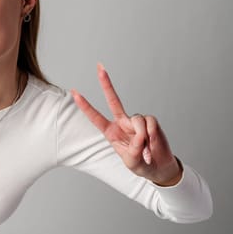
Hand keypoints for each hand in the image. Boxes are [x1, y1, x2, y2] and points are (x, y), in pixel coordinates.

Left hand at [71, 64, 181, 185]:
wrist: (158, 167)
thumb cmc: (140, 164)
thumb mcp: (132, 161)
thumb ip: (134, 149)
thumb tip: (140, 135)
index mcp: (111, 132)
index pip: (95, 117)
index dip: (85, 105)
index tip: (74, 92)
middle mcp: (122, 122)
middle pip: (113, 100)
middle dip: (106, 84)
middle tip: (99, 67)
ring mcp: (135, 121)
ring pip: (137, 120)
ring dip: (143, 137)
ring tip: (146, 149)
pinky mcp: (150, 121)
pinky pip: (150, 123)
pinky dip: (152, 136)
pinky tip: (153, 145)